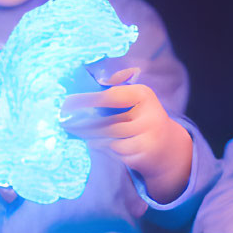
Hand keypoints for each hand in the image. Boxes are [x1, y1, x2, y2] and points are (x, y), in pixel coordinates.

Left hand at [61, 67, 193, 203]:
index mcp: (144, 95)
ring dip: (90, 137)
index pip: (112, 97)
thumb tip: (100, 78)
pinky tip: (97, 143)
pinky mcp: (142, 154)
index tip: (68, 103)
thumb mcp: (136, 97)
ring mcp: (147, 137)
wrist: (167, 145)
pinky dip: (103, 147)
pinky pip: (114, 151)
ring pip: (108, 138)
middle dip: (83, 124)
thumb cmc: (143, 116)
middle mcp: (149, 115)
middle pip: (106, 122)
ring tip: (76, 132)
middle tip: (64, 123)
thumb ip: (118, 86)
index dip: (88, 100)